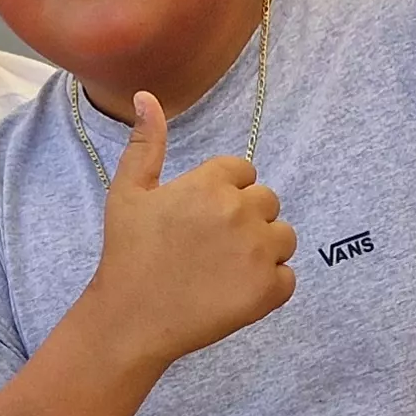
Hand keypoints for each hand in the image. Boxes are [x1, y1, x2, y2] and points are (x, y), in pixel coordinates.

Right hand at [80, 90, 295, 366]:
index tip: (201, 218)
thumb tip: (147, 96)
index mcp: (211, 183)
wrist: (131, 319)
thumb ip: (145, 143)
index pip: (243, 172)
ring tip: (225, 268)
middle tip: (211, 246)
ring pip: (283, 237)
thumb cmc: (128, 253)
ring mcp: (259, 251)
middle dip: (246, 219)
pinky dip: (268, 286)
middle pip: (267, 201)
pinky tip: (234, 292)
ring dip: (263, 249)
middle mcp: (241, 211)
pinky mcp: (269, 290)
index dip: (225, 193)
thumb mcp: (128, 191)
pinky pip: (287, 277)